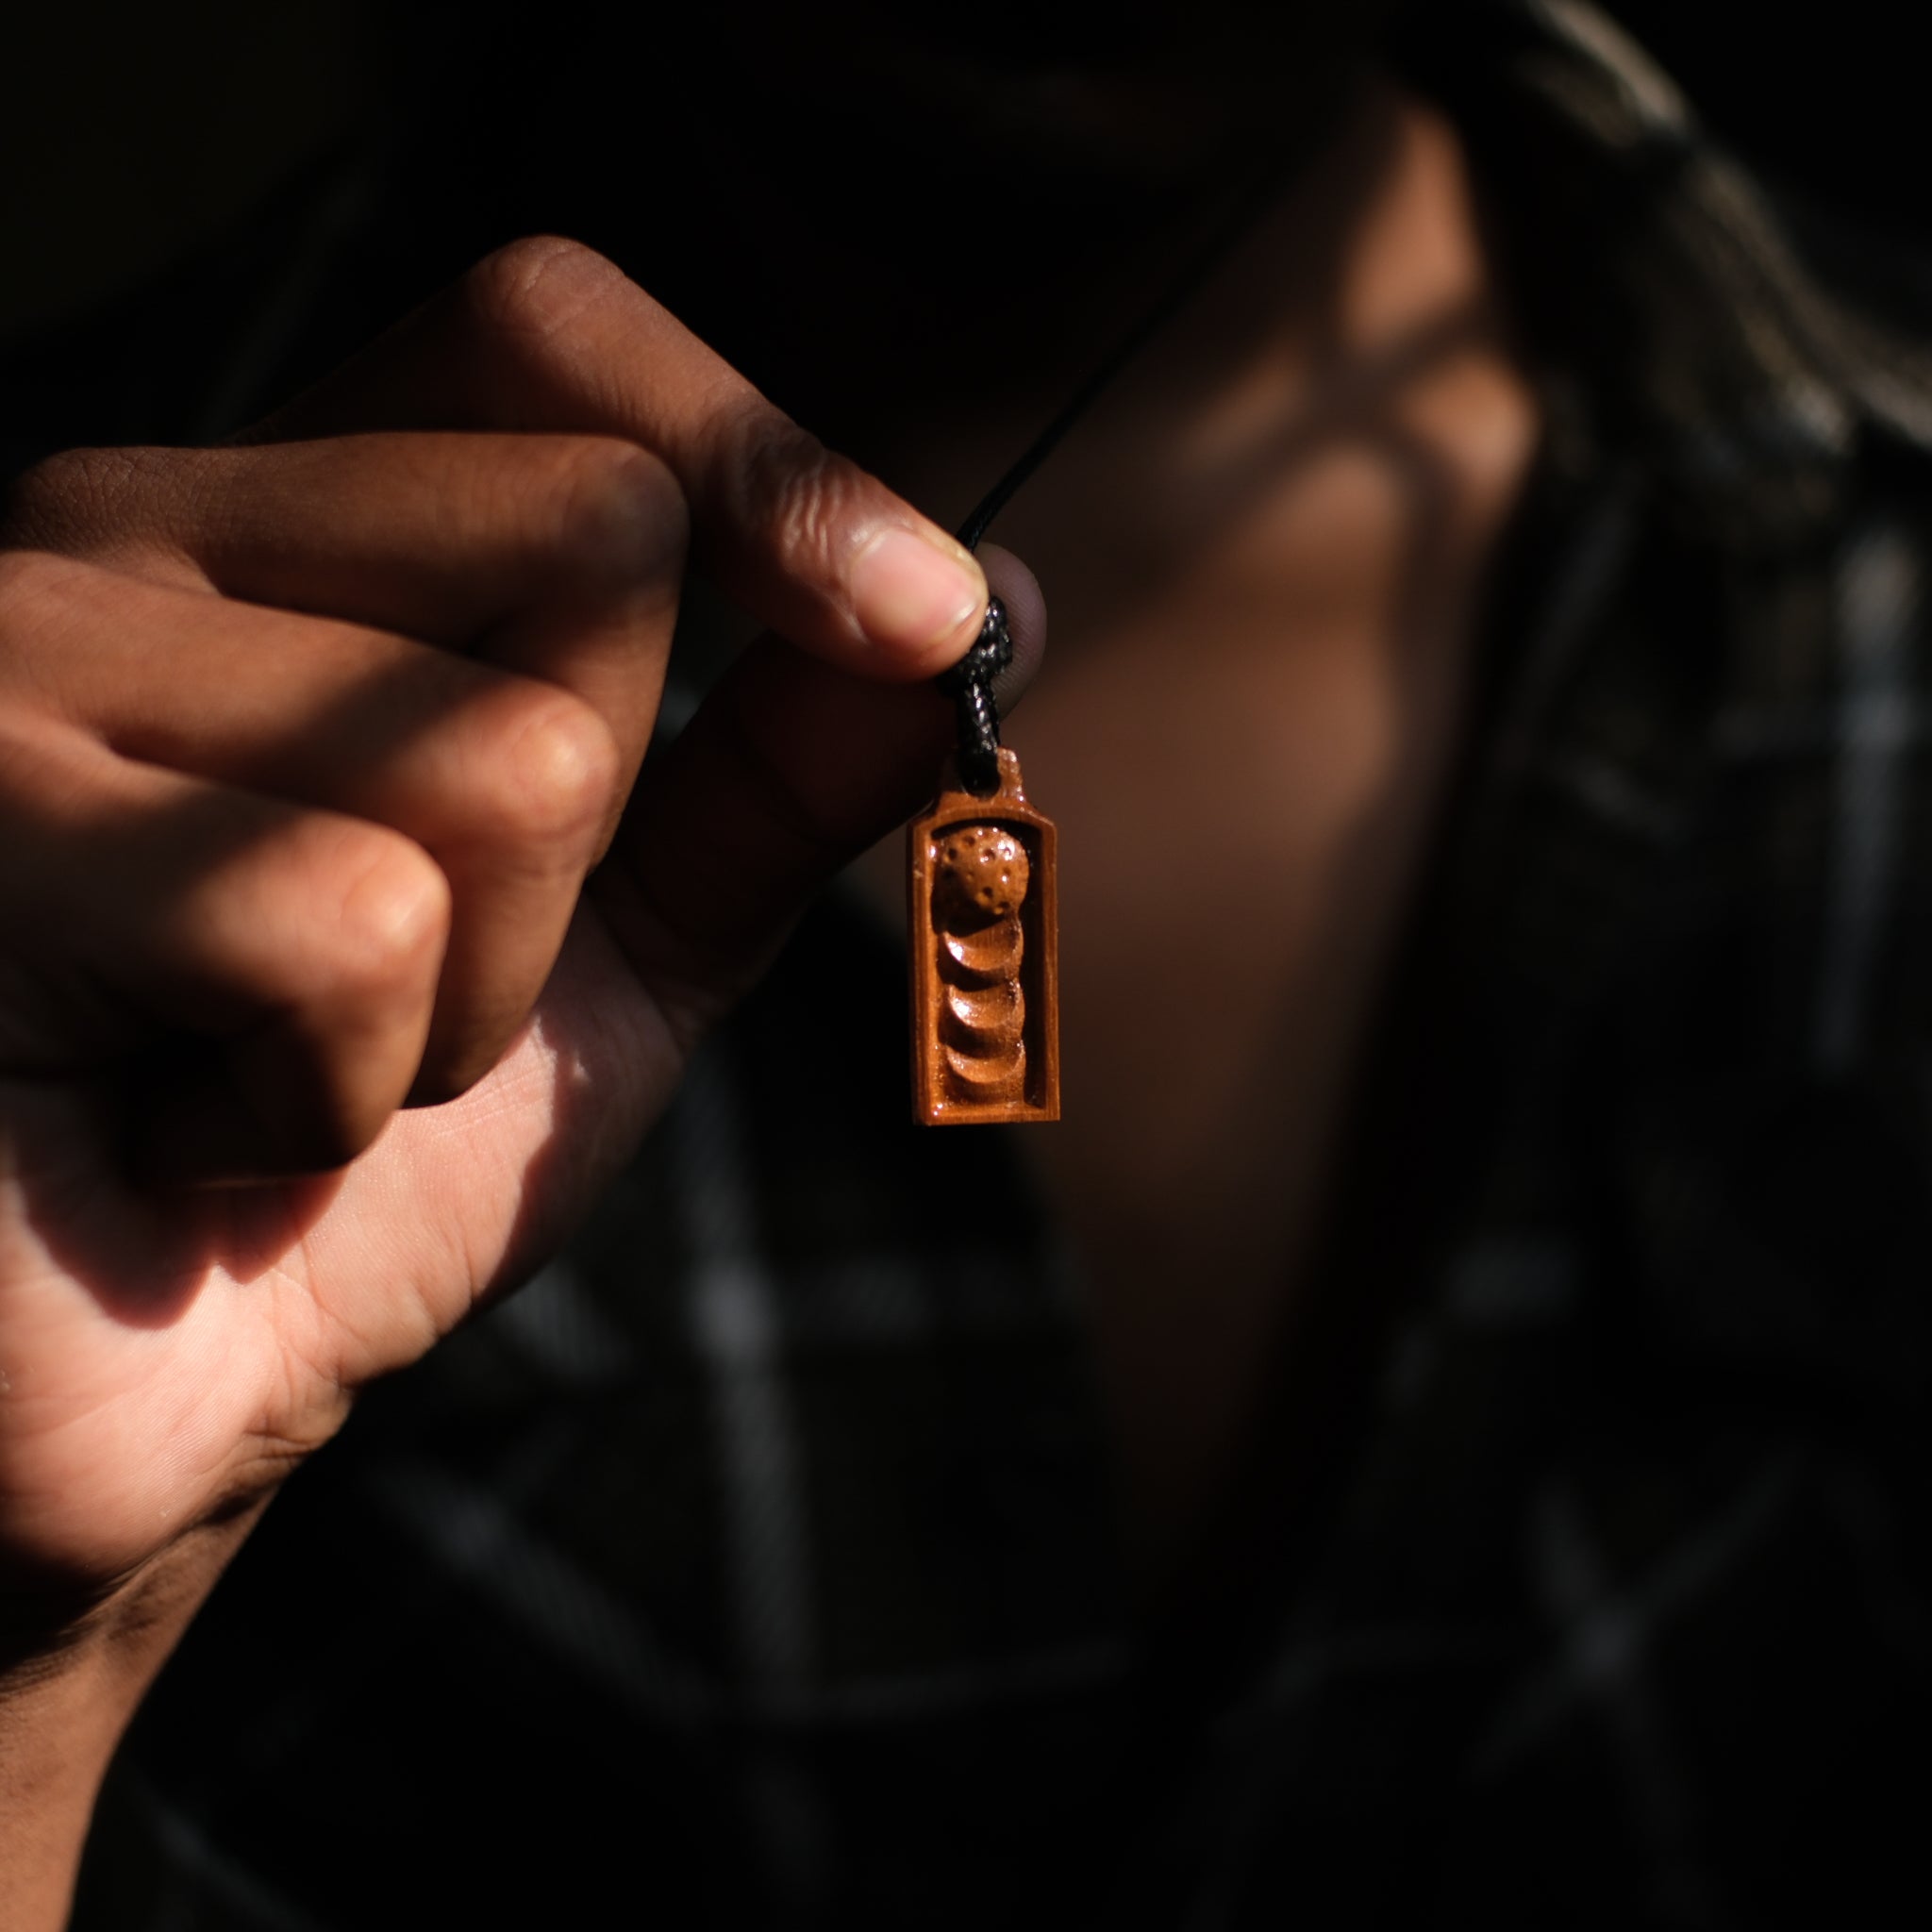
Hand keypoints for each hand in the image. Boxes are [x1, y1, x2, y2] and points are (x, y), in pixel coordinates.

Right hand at [0, 238, 1039, 1918]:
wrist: (134, 1397)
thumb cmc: (345, 1160)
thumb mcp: (617, 946)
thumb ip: (782, 768)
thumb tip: (998, 601)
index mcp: (274, 531)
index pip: (540, 333)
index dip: (763, 456)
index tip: (924, 616)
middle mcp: (124, 532)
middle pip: (593, 539)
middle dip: (593, 833)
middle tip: (412, 976)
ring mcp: (19, 664)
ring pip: (509, 758)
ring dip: (467, 1002)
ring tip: (282, 1073)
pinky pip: (354, 922)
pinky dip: (336, 1096)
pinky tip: (189, 1136)